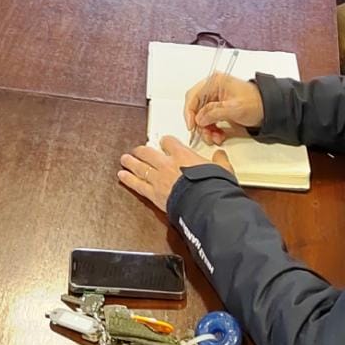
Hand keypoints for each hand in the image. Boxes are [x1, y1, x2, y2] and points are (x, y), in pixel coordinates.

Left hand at [118, 137, 233, 212]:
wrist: (204, 203)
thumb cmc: (213, 186)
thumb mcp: (222, 170)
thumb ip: (220, 161)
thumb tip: (221, 155)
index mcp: (183, 155)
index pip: (169, 142)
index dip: (166, 141)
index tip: (164, 142)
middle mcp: (167, 164)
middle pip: (149, 153)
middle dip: (141, 150)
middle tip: (137, 150)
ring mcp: (158, 178)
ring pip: (140, 167)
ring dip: (131, 162)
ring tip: (125, 159)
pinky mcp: (154, 194)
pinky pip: (138, 184)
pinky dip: (129, 179)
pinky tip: (122, 176)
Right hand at [184, 73, 264, 145]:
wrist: (269, 110)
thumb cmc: (256, 103)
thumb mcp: (234, 108)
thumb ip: (214, 112)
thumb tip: (199, 119)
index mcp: (214, 83)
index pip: (193, 97)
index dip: (189, 113)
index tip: (192, 126)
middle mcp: (213, 90)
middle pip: (196, 108)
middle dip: (200, 124)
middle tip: (205, 134)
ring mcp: (216, 101)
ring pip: (202, 117)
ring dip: (206, 130)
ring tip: (214, 138)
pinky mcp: (219, 110)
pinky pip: (209, 121)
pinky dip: (212, 130)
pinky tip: (219, 136)